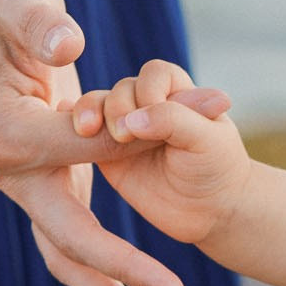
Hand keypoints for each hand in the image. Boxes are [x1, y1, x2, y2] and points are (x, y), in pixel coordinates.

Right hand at [0, 0, 228, 285]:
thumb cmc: (9, 4)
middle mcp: (9, 168)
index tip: (183, 200)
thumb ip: (43, 27)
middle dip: (116, 280)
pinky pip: (69, 241)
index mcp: (9, 133)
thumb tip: (67, 47)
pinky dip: (93, 282)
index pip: (82, 166)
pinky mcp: (44, 182)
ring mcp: (24, 181)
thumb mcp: (26, 4)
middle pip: (66, 238)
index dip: (134, 183)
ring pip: (66, 253)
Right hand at [82, 60, 256, 249]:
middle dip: (118, 108)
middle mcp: (150, 105)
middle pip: (121, 90)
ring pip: (98, 108)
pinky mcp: (107, 153)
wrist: (211, 211)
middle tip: (125, 135)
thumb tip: (131, 120)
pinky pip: (84, 136)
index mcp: (178, 93)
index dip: (149, 90)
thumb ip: (173, 120)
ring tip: (89, 130)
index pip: (155, 74)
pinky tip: (69, 130)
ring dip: (90, 113)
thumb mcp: (206, 139)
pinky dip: (72, 128)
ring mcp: (126, 129)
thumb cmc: (217, 168)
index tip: (156, 114)